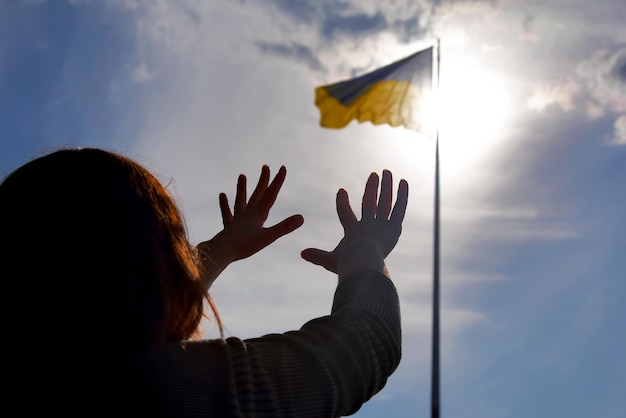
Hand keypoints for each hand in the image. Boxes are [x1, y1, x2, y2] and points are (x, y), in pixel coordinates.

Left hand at [197, 165, 303, 288]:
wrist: (222, 251)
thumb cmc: (245, 245)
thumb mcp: (268, 237)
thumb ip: (284, 227)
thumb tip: (302, 218)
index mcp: (258, 214)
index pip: (270, 194)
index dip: (278, 181)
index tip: (282, 167)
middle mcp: (248, 213)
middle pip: (257, 194)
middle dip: (263, 180)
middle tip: (265, 166)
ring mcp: (238, 219)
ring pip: (240, 200)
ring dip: (242, 188)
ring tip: (241, 175)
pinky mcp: (229, 227)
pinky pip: (227, 213)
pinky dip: (224, 204)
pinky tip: (222, 195)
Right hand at [300, 170, 407, 278]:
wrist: (362, 261)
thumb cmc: (346, 263)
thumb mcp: (329, 261)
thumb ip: (317, 256)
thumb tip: (301, 253)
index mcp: (352, 230)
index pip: (346, 213)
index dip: (342, 202)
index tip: (341, 190)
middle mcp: (367, 224)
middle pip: (369, 202)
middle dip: (371, 188)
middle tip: (374, 174)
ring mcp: (381, 224)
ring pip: (384, 201)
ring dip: (385, 185)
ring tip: (387, 171)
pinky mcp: (394, 226)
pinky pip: (399, 207)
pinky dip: (402, 194)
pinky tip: (403, 181)